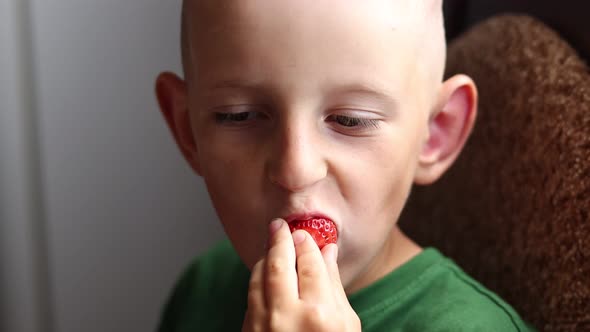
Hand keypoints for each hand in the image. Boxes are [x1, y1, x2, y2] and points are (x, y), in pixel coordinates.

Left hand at [242, 219, 360, 331]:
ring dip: (265, 257)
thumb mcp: (346, 325)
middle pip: (279, 265)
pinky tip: (265, 272)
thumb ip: (335, 286)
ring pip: (258, 278)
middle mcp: (287, 317)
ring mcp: (263, 326)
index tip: (303, 233)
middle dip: (279, 240)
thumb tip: (328, 250)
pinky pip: (251, 298)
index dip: (306, 244)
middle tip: (279, 225)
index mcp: (319, 314)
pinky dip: (258, 280)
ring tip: (272, 245)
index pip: (310, 265)